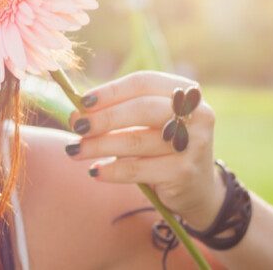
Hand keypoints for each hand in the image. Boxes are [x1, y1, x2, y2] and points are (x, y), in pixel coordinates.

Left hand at [65, 70, 226, 229]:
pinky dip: (112, 169)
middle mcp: (196, 115)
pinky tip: (95, 170)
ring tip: (75, 150)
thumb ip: (116, 114)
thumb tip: (75, 114)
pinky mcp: (183, 173)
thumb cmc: (162, 147)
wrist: (197, 188)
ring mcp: (193, 145)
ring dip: (99, 145)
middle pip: (142, 109)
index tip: (83, 101)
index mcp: (186, 92)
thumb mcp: (145, 124)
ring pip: (136, 141)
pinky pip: (138, 169)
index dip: (111, 90)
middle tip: (77, 126)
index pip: (143, 83)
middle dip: (104, 117)